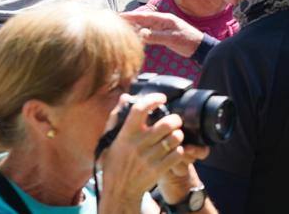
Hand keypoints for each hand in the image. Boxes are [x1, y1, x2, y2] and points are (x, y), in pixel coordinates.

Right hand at [99, 93, 199, 209]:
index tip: (162, 98)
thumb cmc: (115, 162)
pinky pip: (178, 153)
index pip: (140, 109)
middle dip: (175, 120)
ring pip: (176, 137)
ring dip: (178, 135)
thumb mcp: (110, 140)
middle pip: (168, 123)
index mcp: (125, 135)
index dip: (153, 99)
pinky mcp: (158, 169)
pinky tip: (173, 151)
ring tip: (174, 137)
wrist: (119, 191)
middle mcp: (138, 144)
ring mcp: (149, 157)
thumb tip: (126, 97)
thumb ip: (117, 118)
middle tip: (174, 121)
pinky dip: (179, 150)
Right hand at [121, 11, 204, 57]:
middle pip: (142, 20)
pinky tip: (133, 37)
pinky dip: (140, 34)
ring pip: (144, 26)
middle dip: (129, 20)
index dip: (131, 16)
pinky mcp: (163, 35)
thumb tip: (141, 33)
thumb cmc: (188, 41)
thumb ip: (157, 36)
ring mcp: (162, 28)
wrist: (199, 47)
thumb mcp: (172, 38)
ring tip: (120, 29)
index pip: (144, 16)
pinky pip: (148, 33)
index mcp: (164, 19)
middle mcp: (162, 21)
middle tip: (114, 21)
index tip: (118, 15)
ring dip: (133, 27)